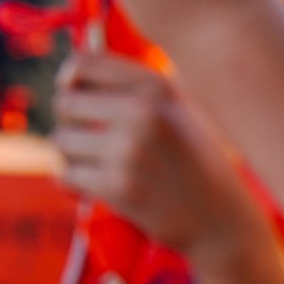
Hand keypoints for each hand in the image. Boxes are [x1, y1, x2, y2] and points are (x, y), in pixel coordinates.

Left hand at [52, 51, 262, 256]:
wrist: (221, 217)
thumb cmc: (196, 161)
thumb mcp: (180, 108)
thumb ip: (136, 87)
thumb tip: (70, 74)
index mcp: (157, 87)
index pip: (82, 65)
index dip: (70, 81)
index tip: (74, 94)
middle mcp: (143, 112)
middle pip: (66, 103)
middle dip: (70, 122)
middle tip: (87, 139)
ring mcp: (129, 150)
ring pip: (61, 141)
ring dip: (72, 156)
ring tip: (97, 166)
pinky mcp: (119, 187)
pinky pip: (67, 176)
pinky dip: (75, 185)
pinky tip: (97, 188)